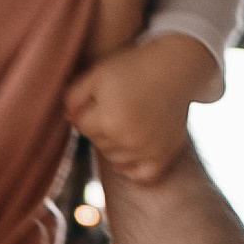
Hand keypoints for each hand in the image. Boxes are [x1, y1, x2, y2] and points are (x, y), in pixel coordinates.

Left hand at [66, 31, 208, 190]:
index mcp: (109, 119)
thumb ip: (73, 96)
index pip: (80, 125)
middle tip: (117, 105)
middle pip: (97, 143)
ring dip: (114, 144)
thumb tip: (66, 119)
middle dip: (101, 126)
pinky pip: (141, 175)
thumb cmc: (132, 68)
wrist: (176, 68)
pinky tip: (132, 148)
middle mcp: (129, 139)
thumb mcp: (97, 73)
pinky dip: (133, 166)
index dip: (87, 109)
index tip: (101, 96)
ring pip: (115, 159)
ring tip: (127, 119)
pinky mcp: (164, 157)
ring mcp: (148, 150)